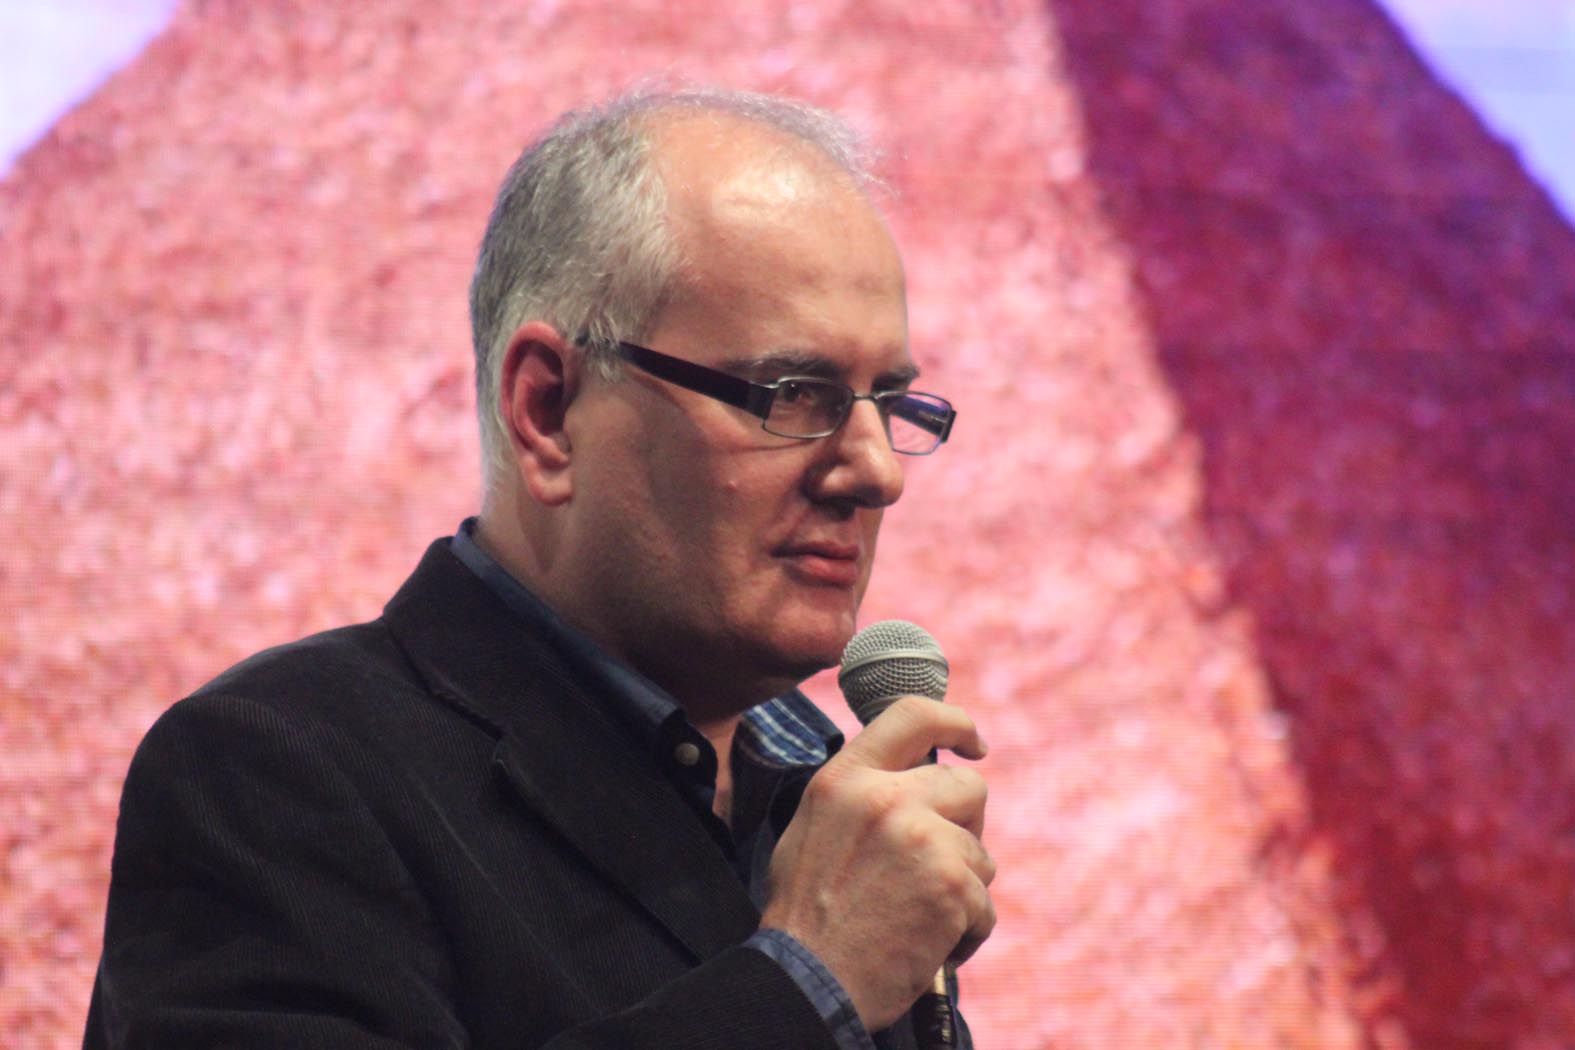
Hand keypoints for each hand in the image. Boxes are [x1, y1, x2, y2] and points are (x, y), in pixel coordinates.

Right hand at [760, 696, 994, 1031]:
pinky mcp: (951, 884)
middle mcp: (885, 797)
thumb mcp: (816, 827)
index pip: (912, 716)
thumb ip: (862, 794)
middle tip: (942, 863)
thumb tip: (912, 781)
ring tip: (917, 916)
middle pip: (967, 786)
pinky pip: (984, 902)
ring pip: (979, 852)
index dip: (955, 722)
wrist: (809, 980)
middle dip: (966, 825)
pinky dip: (966, 929)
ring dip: (961, 888)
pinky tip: (929, 944)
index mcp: (846, 778)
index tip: (974, 743)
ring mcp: (923, 838)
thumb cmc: (806, 914)